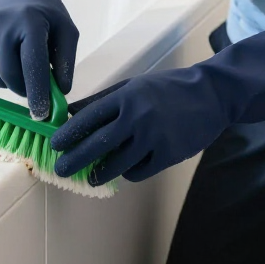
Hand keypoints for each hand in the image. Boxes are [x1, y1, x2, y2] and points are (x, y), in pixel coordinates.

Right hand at [0, 0, 78, 119]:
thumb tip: (60, 93)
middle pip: (11, 76)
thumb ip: (66, 62)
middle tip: (36, 86)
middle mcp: (1, 25)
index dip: (37, 92)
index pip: (32, 64)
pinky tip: (5, 55)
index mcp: (30, 22)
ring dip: (11, 81)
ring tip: (21, 62)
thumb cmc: (46, 13)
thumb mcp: (66, 30)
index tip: (41, 114)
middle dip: (26, 89)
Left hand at [51, 16, 264, 184]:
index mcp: (126, 96)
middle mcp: (137, 116)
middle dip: (74, 159)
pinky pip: (138, 170)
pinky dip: (127, 172)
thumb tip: (71, 113)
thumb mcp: (133, 86)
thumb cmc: (167, 89)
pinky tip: (123, 169)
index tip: (54, 144)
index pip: (89, 117)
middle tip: (60, 168)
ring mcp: (153, 137)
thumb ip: (103, 101)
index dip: (68, 133)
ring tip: (89, 176)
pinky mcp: (168, 154)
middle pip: (97, 144)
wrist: (210, 95)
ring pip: (116, 163)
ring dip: (98, 172)